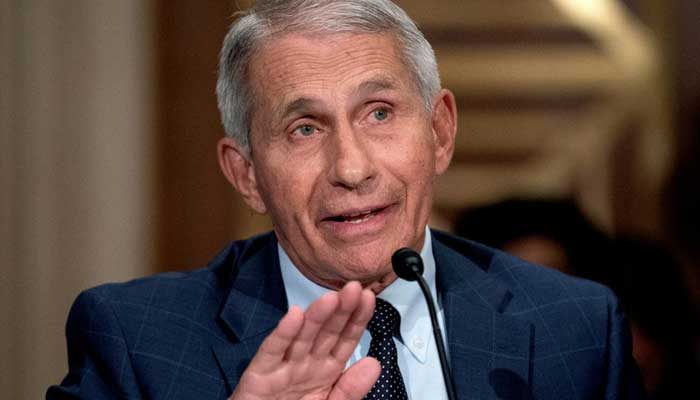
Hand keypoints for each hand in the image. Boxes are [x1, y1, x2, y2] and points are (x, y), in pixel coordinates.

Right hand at [229, 281, 379, 399]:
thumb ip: (351, 390)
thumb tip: (375, 363)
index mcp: (327, 369)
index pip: (345, 339)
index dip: (357, 318)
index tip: (369, 297)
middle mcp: (306, 362)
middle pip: (326, 332)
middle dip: (340, 310)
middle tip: (354, 288)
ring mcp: (283, 366)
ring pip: (302, 336)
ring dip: (316, 316)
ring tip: (331, 298)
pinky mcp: (260, 374)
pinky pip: (273, 351)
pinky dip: (283, 333)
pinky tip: (295, 315)